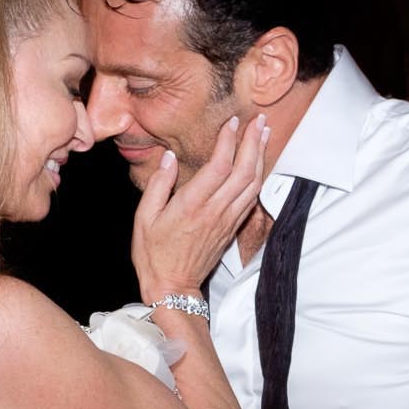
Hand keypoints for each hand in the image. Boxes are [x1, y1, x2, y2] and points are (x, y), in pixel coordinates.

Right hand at [132, 113, 269, 301]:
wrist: (173, 287)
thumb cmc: (154, 254)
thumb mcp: (144, 218)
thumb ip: (158, 185)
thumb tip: (167, 157)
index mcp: (192, 205)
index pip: (218, 166)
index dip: (228, 141)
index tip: (232, 121)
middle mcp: (215, 211)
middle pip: (244, 171)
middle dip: (253, 142)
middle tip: (258, 120)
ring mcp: (227, 220)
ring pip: (253, 184)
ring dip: (261, 157)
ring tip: (263, 135)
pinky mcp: (232, 227)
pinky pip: (251, 199)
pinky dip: (258, 177)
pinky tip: (259, 163)